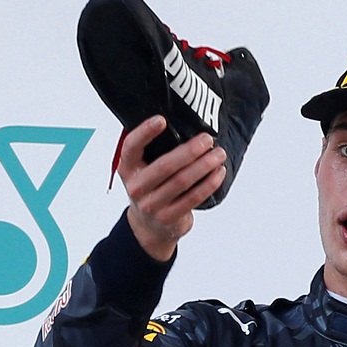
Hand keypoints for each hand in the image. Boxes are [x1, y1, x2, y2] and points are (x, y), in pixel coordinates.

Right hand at [118, 115, 226, 260]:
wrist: (149, 227)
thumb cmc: (151, 189)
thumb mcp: (141, 169)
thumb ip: (152, 150)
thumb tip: (180, 121)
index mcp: (127, 169)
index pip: (132, 147)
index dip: (145, 132)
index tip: (161, 119)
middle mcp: (137, 188)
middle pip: (165, 166)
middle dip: (190, 151)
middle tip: (207, 139)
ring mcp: (152, 205)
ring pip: (182, 181)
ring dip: (204, 166)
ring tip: (219, 154)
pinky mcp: (170, 217)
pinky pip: (193, 197)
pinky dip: (209, 184)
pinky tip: (219, 173)